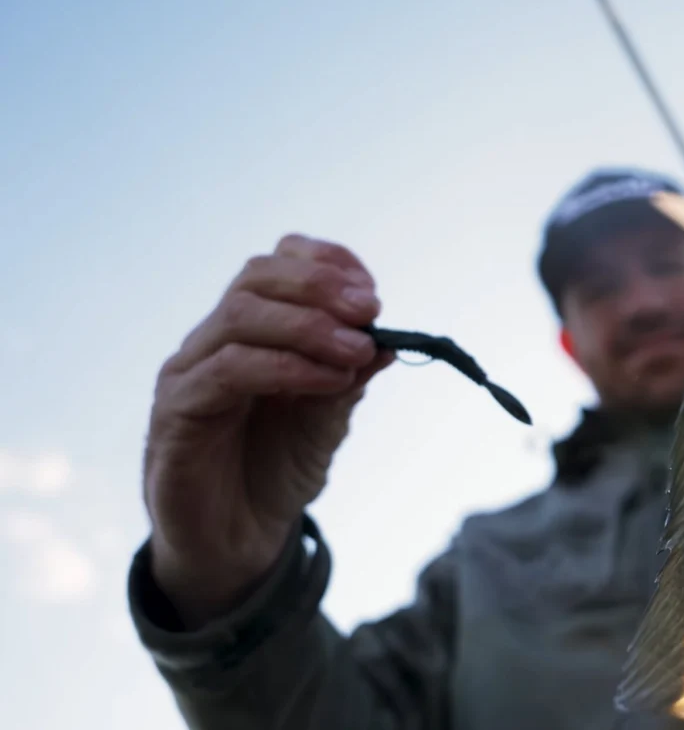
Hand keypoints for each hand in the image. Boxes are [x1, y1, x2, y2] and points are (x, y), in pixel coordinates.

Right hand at [143, 233, 393, 625]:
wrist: (238, 542)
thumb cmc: (277, 471)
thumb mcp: (328, 418)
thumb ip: (349, 377)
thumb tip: (387, 339)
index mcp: (252, 329)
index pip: (278, 263)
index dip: (326, 264)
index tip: (373, 292)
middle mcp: (215, 340)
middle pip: (256, 278)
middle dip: (319, 286)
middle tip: (370, 310)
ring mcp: (189, 371)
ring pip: (240, 316)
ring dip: (308, 326)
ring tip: (356, 351)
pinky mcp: (175, 412)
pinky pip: (226, 371)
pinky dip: (285, 367)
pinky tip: (327, 380)